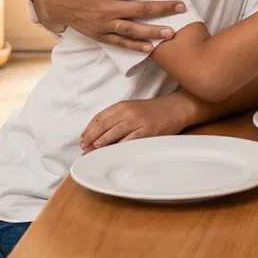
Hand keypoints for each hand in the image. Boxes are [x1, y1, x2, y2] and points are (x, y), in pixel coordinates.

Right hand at [40, 0, 186, 53]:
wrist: (56, 1)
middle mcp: (108, 8)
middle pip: (141, 9)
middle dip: (163, 8)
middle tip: (182, 8)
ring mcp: (105, 24)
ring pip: (133, 29)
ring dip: (153, 32)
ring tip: (172, 33)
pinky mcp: (101, 35)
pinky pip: (120, 43)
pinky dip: (135, 46)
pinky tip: (150, 48)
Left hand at [80, 95, 196, 150]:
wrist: (175, 108)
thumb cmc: (152, 111)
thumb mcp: (132, 109)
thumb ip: (117, 118)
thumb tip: (99, 134)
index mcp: (122, 106)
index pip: (99, 117)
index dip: (88, 129)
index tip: (83, 139)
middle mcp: (128, 112)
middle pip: (104, 125)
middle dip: (91, 137)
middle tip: (84, 148)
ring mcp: (138, 121)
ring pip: (114, 132)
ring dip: (101, 142)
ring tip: (93, 150)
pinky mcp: (147, 130)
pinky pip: (130, 139)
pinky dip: (119, 146)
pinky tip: (112, 151)